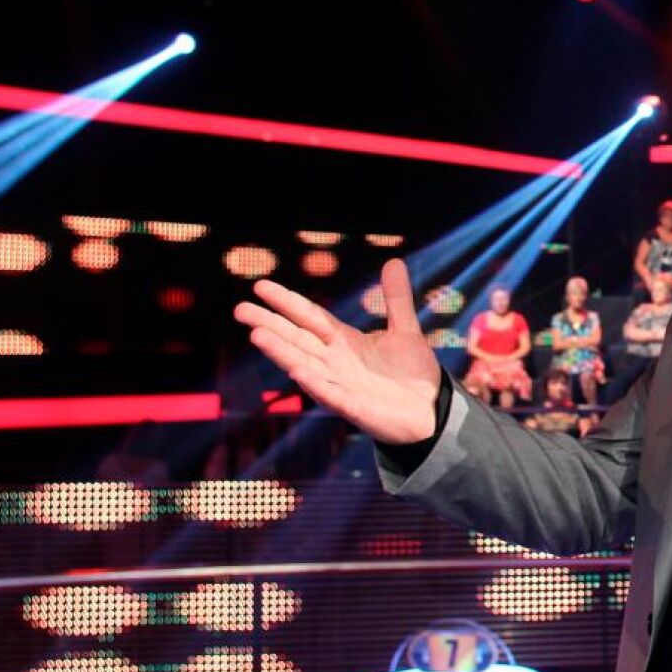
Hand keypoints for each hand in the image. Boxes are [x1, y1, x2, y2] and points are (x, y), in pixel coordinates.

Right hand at [234, 259, 441, 443]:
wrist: (431, 410)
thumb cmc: (413, 372)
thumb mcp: (406, 330)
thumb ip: (396, 299)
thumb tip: (394, 261)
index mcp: (345, 341)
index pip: (310, 317)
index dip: (287, 302)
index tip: (260, 286)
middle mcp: (335, 362)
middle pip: (297, 339)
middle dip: (270, 324)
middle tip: (240, 309)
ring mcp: (341, 385)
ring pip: (304, 365)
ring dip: (282, 352)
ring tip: (257, 335)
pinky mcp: (353, 408)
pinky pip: (330, 394)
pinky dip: (314, 383)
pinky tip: (297, 371)